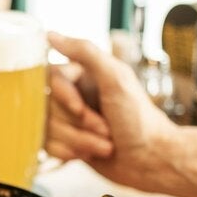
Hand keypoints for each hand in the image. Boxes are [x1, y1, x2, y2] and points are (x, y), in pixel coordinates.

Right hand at [45, 33, 178, 189]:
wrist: (150, 161)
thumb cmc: (139, 120)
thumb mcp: (116, 78)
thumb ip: (85, 52)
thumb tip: (51, 35)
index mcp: (84, 75)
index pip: (52, 78)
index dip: (65, 97)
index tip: (80, 109)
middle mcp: (73, 95)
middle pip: (48, 106)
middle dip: (77, 124)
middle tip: (105, 129)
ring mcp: (67, 120)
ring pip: (47, 128)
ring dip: (77, 140)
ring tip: (103, 144)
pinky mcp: (65, 142)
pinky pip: (47, 146)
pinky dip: (69, 152)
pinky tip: (88, 154)